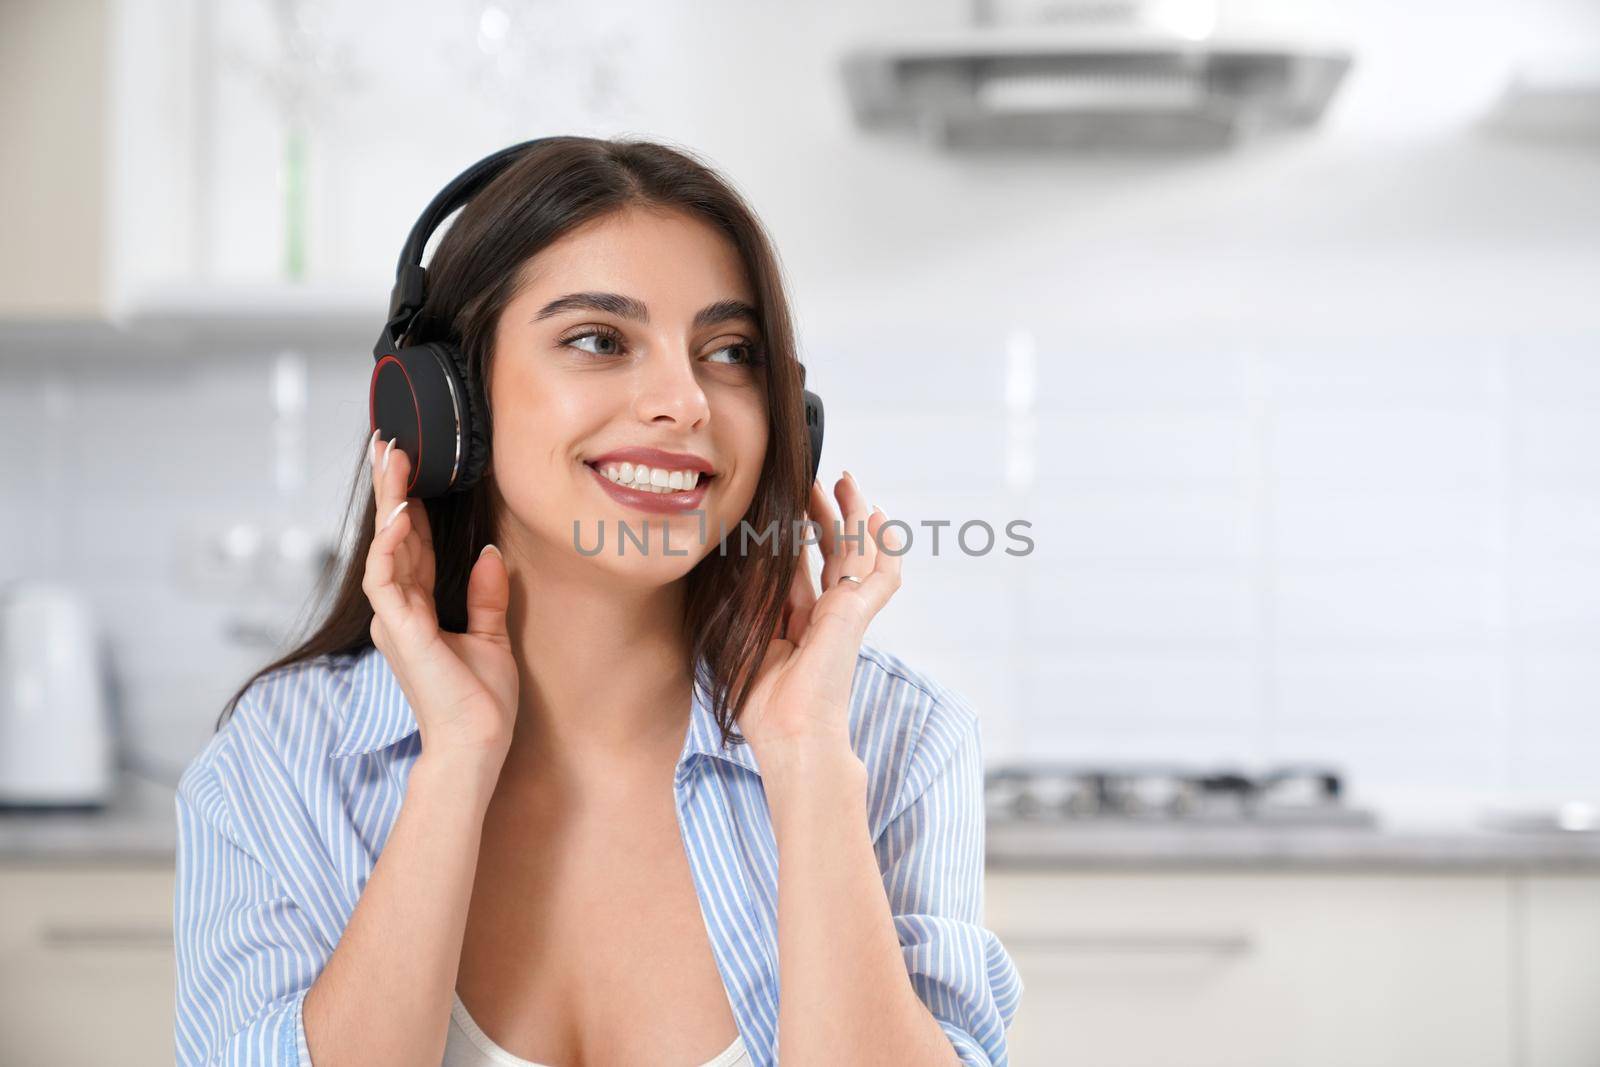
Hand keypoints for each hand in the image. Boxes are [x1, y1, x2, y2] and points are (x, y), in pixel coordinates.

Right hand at [363, 431, 518, 767]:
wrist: (478, 747)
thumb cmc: (482, 704)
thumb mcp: (492, 638)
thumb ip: (487, 597)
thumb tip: (490, 554)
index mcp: (417, 611)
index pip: (410, 545)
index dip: (409, 504)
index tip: (414, 465)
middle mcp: (399, 611)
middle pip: (391, 537)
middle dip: (390, 488)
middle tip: (390, 443)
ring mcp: (395, 620)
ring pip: (384, 547)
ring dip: (388, 502)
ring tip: (393, 459)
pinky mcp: (401, 632)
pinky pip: (387, 578)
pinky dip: (392, 544)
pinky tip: (400, 512)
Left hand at [736, 471, 903, 754]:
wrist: (791, 735)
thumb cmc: (763, 702)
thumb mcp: (746, 636)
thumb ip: (754, 599)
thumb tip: (750, 552)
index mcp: (800, 624)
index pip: (805, 569)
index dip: (800, 536)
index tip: (791, 506)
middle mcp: (826, 616)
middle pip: (833, 554)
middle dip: (827, 515)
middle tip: (818, 481)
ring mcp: (846, 615)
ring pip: (859, 555)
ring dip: (853, 517)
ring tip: (847, 483)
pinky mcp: (857, 616)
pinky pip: (881, 575)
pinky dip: (884, 546)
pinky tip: (878, 517)